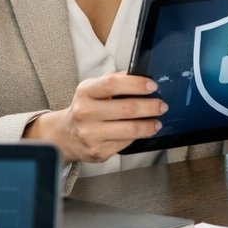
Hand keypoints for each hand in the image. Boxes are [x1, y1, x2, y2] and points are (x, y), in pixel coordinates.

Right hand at [23, 72, 165, 163]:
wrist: (65, 136)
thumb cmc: (86, 108)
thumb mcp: (94, 89)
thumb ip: (114, 80)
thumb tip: (141, 76)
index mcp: (85, 92)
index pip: (112, 84)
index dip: (136, 84)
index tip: (152, 86)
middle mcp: (85, 113)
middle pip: (126, 109)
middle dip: (150, 107)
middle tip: (161, 105)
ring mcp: (90, 134)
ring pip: (129, 130)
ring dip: (149, 125)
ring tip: (157, 121)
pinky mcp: (98, 151)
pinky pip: (125, 143)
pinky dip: (138, 137)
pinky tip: (143, 131)